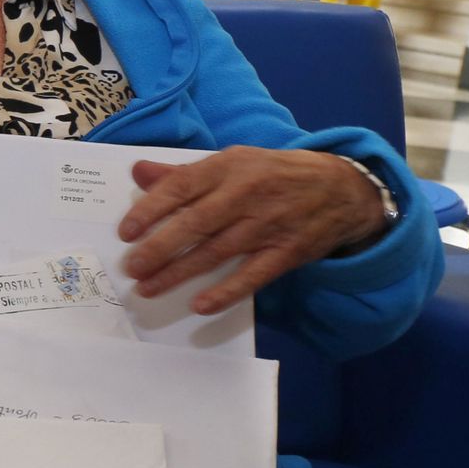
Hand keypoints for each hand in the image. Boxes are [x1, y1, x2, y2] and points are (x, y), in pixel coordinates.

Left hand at [116, 147, 389, 314]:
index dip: (150, 210)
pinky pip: (253, 276)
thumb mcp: (232, 162)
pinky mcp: (287, 252)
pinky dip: (227, 292)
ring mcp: (268, 225)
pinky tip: (200, 305)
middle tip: (132, 267)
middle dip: (160, 247)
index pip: (182, 187)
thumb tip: (138, 172)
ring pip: (217, 252)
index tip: (126, 232)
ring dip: (180, 272)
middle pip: (196, 223)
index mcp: (228, 167)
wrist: (342, 188)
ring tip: (148, 288)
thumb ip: (183, 172)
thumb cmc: (273, 174)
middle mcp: (246, 195)